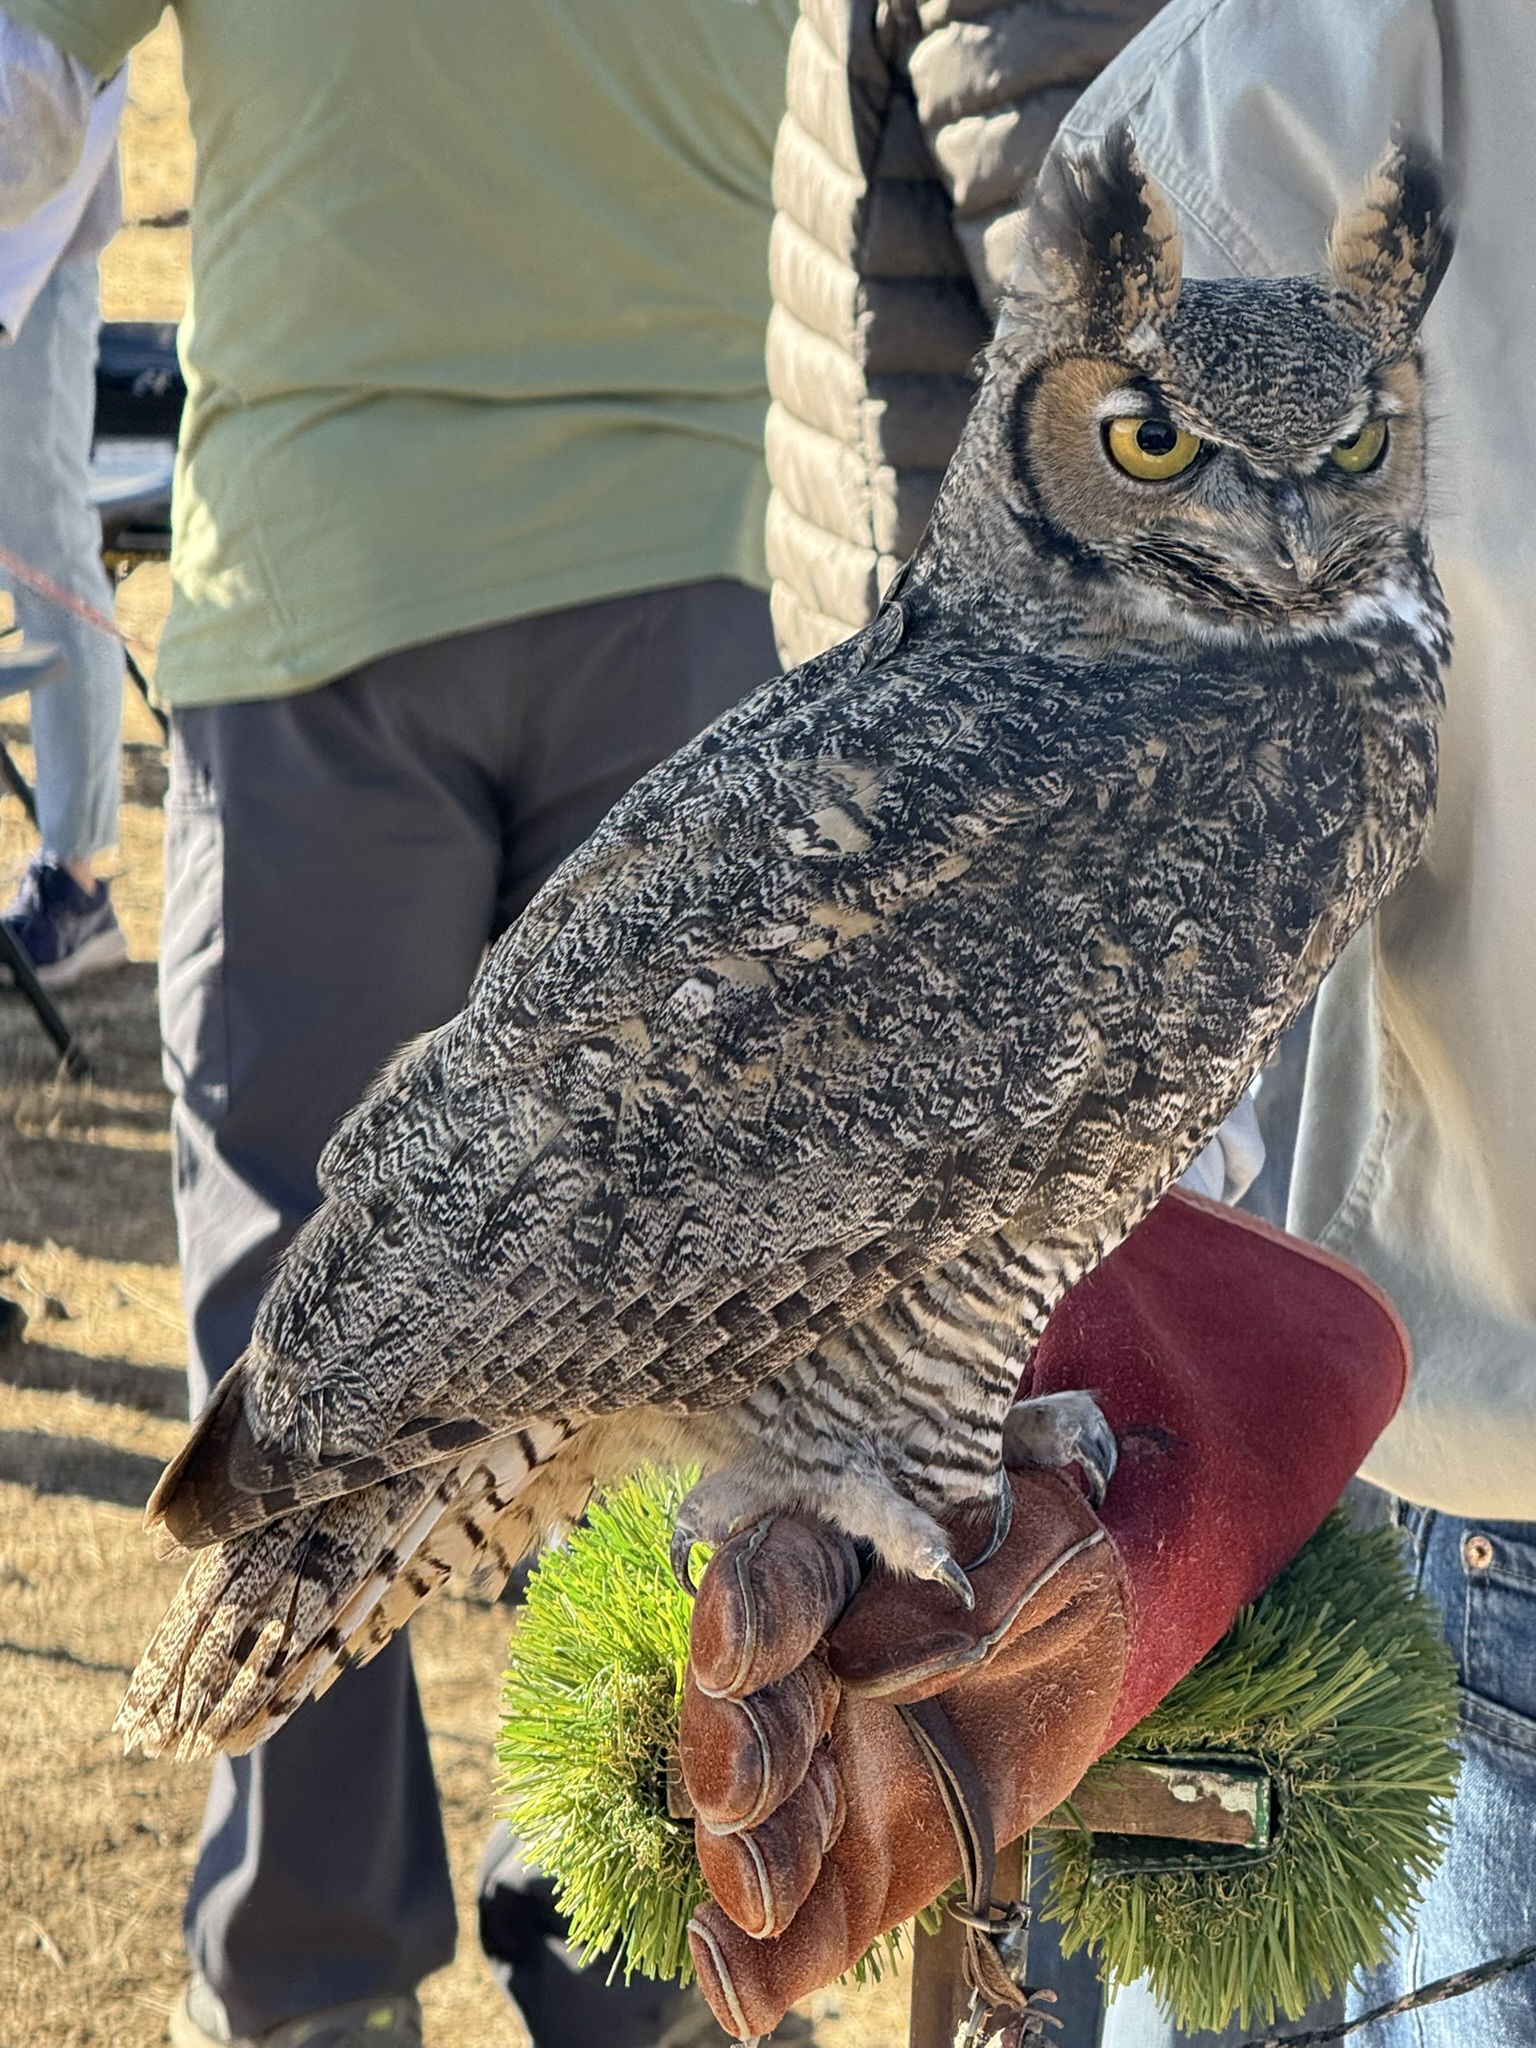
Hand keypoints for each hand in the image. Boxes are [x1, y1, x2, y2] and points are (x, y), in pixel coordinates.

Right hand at [681, 1191, 1410, 2039]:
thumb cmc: (1050, 1557)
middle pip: (743, 1706)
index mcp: (836, 1562)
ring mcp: (823, 1764)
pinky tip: (741, 1998)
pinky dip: (767, 1964)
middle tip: (741, 1796)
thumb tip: (865, 1659)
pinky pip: (811, 1913)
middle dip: (734, 1751)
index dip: (747, 1616)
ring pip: (760, 1816)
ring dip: (746, 1858)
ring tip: (756, 1900)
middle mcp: (801, 1665)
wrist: (1089, 1640)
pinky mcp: (862, 1852)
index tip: (739, 1662)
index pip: (776, 1577)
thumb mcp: (1047, 1542)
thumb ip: (970, 1586)